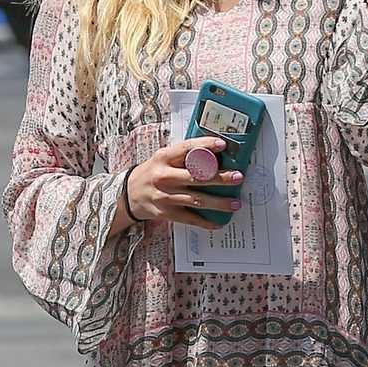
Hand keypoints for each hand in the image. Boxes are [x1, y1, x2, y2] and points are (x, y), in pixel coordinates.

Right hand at [125, 138, 242, 227]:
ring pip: (196, 200)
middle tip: (238, 177)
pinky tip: (219, 222)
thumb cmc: (153, 173)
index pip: (186, 148)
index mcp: (163, 158)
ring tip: (236, 203)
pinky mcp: (166, 213)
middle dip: (219, 178)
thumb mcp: (163, 159)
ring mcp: (165, 196)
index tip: (223, 144)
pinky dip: (206, 222)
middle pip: (196, 177)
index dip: (205, 145)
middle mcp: (163, 176)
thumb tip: (215, 153)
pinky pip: (190, 219)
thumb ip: (184, 156)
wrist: (128, 194)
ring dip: (218, 202)